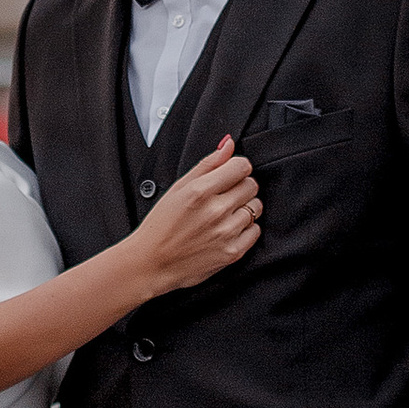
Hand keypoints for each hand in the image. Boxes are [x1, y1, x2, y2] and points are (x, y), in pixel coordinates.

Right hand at [133, 139, 262, 293]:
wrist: (151, 263)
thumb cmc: (160, 226)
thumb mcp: (178, 188)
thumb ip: (207, 164)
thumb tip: (228, 144)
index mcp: (200, 191)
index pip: (241, 166)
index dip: (237, 168)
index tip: (230, 175)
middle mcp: (216, 211)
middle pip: (251, 185)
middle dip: (241, 186)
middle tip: (224, 196)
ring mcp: (226, 233)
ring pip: (256, 207)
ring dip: (244, 208)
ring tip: (224, 214)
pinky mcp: (233, 252)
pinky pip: (255, 231)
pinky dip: (246, 229)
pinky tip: (228, 229)